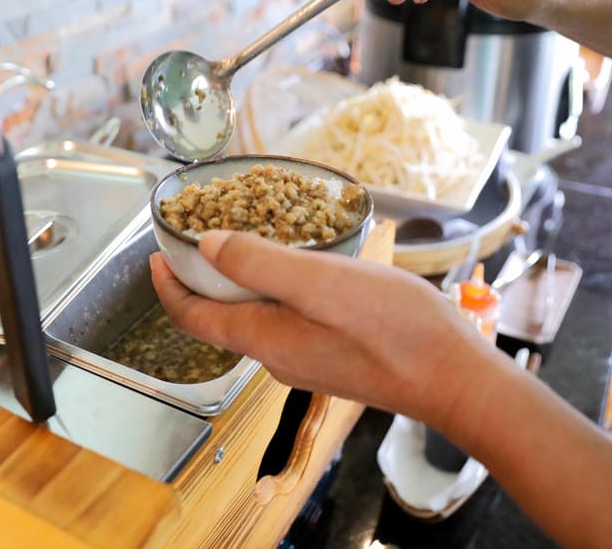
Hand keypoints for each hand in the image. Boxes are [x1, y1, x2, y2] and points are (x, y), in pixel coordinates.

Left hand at [150, 230, 506, 435]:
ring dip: (242, 282)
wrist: (454, 376)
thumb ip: (259, 264)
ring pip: (256, 319)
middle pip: (220, 318)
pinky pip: (288, 321)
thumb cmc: (393, 329)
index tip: (157, 254)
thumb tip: (205, 246)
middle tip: (203, 234)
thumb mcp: (320, 282)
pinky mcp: (335, 356)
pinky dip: (278, 291)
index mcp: (265, 339)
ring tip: (250, 240)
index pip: (193, 317)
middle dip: (203, 278)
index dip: (168, 285)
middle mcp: (278, 357)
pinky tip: (304, 267)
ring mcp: (307, 360)